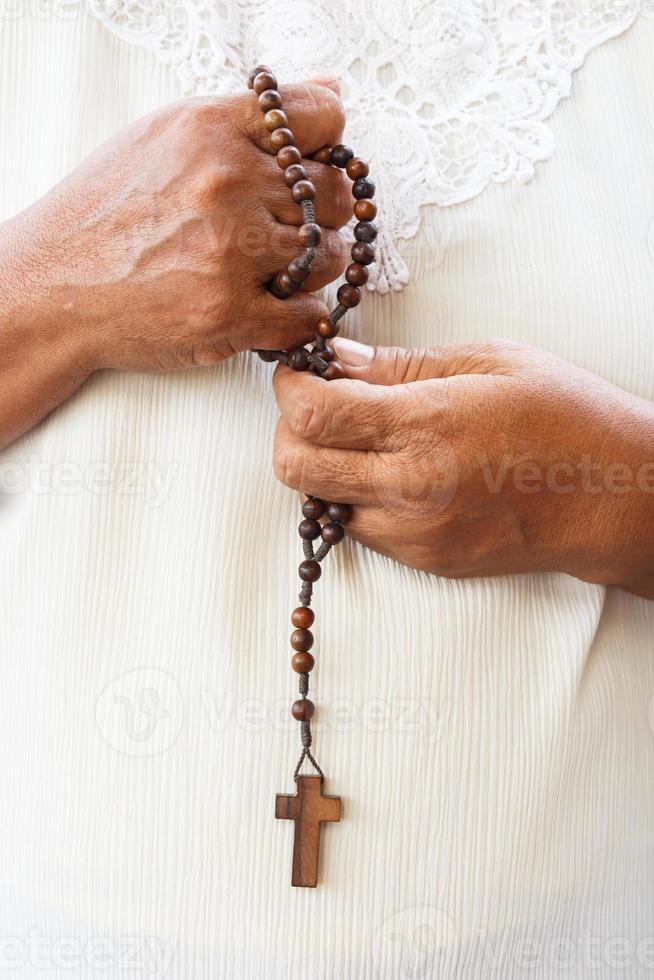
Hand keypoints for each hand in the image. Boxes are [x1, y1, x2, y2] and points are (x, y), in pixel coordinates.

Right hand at [0, 80, 349, 373]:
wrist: (55, 286)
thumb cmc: (107, 211)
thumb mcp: (167, 133)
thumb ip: (251, 115)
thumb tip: (333, 93)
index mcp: (213, 129)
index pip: (324, 120)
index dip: (325, 148)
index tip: (306, 170)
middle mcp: (228, 185)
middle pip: (337, 196)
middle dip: (320, 215)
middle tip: (280, 229)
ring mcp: (232, 253)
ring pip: (331, 257)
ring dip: (309, 268)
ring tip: (266, 270)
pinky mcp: (231, 315)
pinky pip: (310, 316)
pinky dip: (298, 316)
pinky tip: (268, 306)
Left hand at [272, 338, 653, 597]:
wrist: (614, 497)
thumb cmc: (564, 417)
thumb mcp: (487, 362)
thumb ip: (400, 366)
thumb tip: (336, 358)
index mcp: (426, 426)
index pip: (313, 414)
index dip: (289, 387)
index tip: (298, 371)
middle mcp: (410, 487)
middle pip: (295, 466)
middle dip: (290, 430)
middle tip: (317, 404)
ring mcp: (415, 533)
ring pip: (319, 501)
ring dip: (322, 467)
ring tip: (363, 439)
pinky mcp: (424, 560)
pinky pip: (358, 528)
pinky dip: (355, 497)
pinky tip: (392, 471)